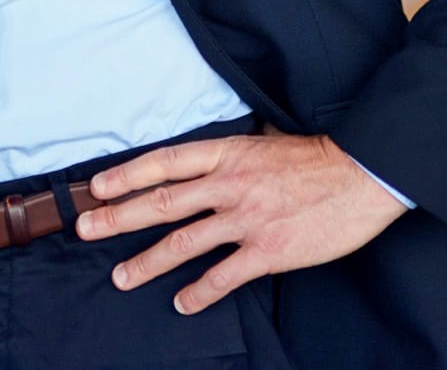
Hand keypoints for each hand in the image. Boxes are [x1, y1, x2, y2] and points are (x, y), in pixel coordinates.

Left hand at [75, 129, 406, 312]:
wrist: (360, 176)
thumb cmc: (311, 158)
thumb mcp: (260, 142)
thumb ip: (227, 156)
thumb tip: (200, 164)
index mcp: (225, 153)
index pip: (163, 162)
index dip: (126, 174)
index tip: (97, 186)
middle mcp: (228, 184)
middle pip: (162, 202)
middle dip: (118, 217)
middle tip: (86, 228)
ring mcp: (247, 219)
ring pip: (184, 243)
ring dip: (147, 262)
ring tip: (121, 277)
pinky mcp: (269, 252)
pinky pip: (224, 276)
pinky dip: (199, 292)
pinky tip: (181, 304)